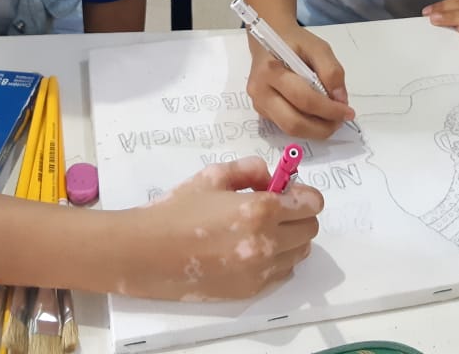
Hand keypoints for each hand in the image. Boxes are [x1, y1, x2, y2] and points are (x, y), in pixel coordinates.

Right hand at [119, 157, 322, 300]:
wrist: (147, 252)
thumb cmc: (178, 209)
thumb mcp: (213, 175)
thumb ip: (250, 168)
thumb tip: (271, 177)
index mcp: (260, 210)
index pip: (312, 204)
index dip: (303, 194)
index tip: (288, 190)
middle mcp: (267, 243)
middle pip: (310, 229)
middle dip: (298, 215)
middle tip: (274, 208)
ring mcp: (260, 271)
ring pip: (300, 252)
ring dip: (289, 238)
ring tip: (260, 230)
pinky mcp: (251, 290)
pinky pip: (283, 272)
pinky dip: (277, 260)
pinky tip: (251, 250)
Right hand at [245, 25, 354, 138]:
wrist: (271, 39)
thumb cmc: (294, 42)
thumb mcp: (318, 47)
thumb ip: (331, 71)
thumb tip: (340, 100)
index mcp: (271, 70)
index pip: (303, 99)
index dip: (329, 110)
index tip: (348, 112)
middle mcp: (260, 90)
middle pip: (293, 122)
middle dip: (321, 127)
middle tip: (340, 121)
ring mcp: (258, 103)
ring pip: (289, 129)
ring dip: (315, 130)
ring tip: (331, 120)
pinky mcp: (262, 111)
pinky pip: (285, 126)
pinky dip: (306, 126)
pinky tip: (317, 115)